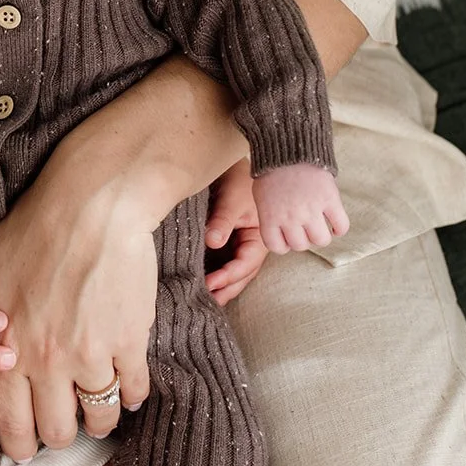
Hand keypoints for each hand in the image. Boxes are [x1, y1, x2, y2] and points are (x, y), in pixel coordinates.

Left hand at [0, 175, 157, 459]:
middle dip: (58, 437)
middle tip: (61, 430)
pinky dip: (132, 395)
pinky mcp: (130, 341)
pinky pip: (134, 389)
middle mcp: (49, 362)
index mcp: (11, 349)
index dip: (19, 445)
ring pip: (98, 416)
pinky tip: (127, 392)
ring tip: (97, 416)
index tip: (25, 449)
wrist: (91, 205)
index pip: (11, 423)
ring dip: (97, 421)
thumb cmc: (34, 229)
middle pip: (57, 431)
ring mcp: (93, 355)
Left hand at [204, 157, 267, 305]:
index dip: (227, 277)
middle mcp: (253, 244)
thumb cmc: (242, 179)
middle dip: (227, 289)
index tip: (209, 284)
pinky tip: (207, 279)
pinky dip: (219, 270)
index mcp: (260, 238)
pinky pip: (227, 259)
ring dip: (223, 284)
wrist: (243, 162)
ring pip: (236, 269)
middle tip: (208, 303)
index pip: (244, 265)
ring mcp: (243, 242)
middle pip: (242, 274)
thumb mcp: (233, 200)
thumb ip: (222, 221)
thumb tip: (212, 242)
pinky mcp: (232, 237)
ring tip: (206, 298)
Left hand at [254, 163, 348, 252]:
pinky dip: (340, 228)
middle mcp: (290, 217)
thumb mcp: (262, 196)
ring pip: (321, 240)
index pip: (277, 247)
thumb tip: (283, 234)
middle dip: (303, 238)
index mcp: (270, 217)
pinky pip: (341, 225)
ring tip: (320, 224)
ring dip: (321, 235)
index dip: (284, 243)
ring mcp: (311, 209)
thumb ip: (271, 217)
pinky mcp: (330, 199)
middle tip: (304, 227)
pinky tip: (335, 223)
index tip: (288, 235)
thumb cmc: (272, 170)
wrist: (288, 145)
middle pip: (301, 246)